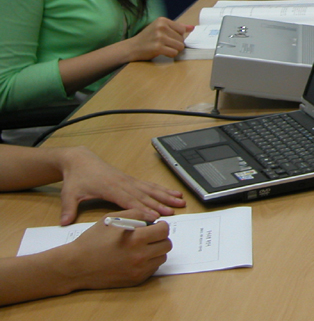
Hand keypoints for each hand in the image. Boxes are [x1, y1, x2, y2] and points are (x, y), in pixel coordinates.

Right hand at [55, 209, 170, 289]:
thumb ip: (137, 214)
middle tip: (149, 236)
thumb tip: (154, 217)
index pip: (164, 231)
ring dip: (156, 251)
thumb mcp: (112, 218)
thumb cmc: (92, 240)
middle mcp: (140, 256)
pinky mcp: (135, 280)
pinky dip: (149, 262)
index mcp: (135, 238)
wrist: (75, 266)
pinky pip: (152, 269)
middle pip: (166, 245)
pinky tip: (136, 258)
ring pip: (161, 258)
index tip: (155, 226)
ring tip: (142, 247)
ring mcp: (138, 270)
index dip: (161, 226)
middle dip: (160, 238)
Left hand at [58, 147, 185, 224]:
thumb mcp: (69, 194)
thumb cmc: (76, 178)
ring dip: (165, 195)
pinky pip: (149, 185)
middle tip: (173, 211)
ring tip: (180, 201)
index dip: (142, 209)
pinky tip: (172, 193)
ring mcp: (129, 180)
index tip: (154, 216)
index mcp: (110, 188)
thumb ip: (68, 209)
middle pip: (144, 195)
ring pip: (150, 189)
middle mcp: (123, 183)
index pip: (129, 200)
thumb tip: (63, 223)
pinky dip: (162, 189)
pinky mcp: (131, 179)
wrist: (80, 160)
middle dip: (159, 203)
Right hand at [125, 17, 192, 60]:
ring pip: (180, 46)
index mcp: (162, 20)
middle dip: (176, 43)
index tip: (169, 37)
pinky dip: (170, 54)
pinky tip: (162, 52)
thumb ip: (177, 27)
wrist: (132, 47)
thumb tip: (192, 28)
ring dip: (174, 49)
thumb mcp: (161, 28)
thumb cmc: (148, 37)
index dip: (178, 36)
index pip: (182, 29)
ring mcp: (160, 37)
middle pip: (182, 39)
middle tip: (165, 44)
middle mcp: (161, 27)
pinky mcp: (158, 47)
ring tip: (164, 48)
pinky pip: (174, 53)